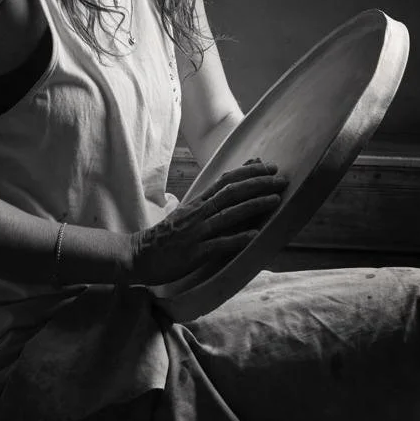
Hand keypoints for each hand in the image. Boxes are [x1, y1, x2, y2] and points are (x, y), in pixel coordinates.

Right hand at [128, 160, 286, 286]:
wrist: (138, 255)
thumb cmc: (165, 236)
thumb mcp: (186, 214)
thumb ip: (206, 204)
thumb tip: (226, 191)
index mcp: (197, 203)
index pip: (225, 181)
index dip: (247, 172)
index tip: (268, 165)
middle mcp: (198, 213)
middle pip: (231, 192)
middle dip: (258, 184)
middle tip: (281, 177)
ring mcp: (197, 232)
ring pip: (229, 214)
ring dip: (254, 206)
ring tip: (276, 199)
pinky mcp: (194, 253)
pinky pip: (219, 244)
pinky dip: (238, 238)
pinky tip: (255, 235)